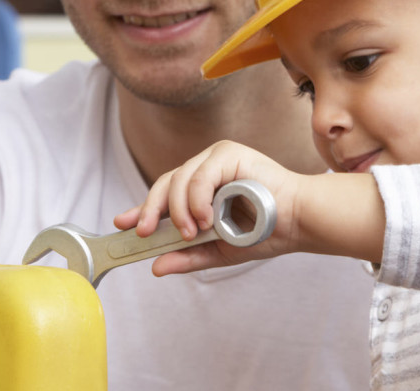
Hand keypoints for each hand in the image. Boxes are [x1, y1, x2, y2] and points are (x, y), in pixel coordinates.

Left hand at [114, 140, 307, 275]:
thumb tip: (156, 267)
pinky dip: (197, 198)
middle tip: (146, 234)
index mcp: (204, 188)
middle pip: (166, 183)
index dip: (142, 208)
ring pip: (179, 179)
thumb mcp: (220, 250)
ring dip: (179, 210)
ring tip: (192, 232)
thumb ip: (189, 256)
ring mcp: (217, 158)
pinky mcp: (229, 153)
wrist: (298, 223)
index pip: (165, 194)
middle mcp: (207, 168)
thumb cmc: (266, 232)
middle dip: (151, 210)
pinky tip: (205, 218)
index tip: (121, 224)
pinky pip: (200, 175)